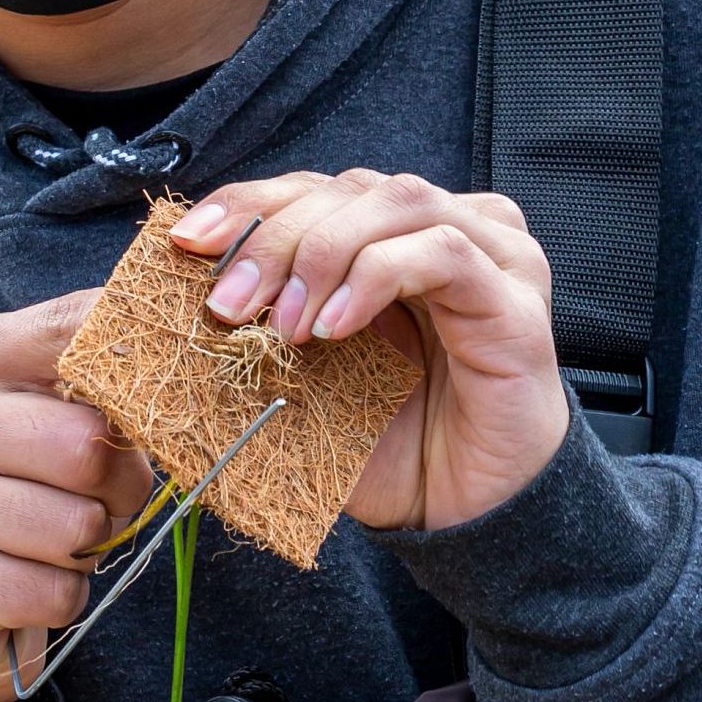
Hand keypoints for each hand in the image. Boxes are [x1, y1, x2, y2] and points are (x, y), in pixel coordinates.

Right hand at [0, 288, 154, 701]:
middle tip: (95, 502)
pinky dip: (61, 598)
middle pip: (88, 446)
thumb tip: (195, 333)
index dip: (147, 373)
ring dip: (86, 550)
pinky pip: (54, 592)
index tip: (167, 401)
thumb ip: (101, 369)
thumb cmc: (14, 488)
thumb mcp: (46, 411)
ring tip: (48, 543)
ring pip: (76, 528)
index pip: (83, 332)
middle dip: (119, 489)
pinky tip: (23, 586)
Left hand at [166, 171, 566, 532]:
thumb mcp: (308, 373)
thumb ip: (267, 319)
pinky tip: (336, 328)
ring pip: (396, 201)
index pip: (315, 188)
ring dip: (323, 255)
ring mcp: (492, 256)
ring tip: (286, 326)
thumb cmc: (390, 440)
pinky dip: (374, 277)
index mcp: (393, 235)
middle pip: (349, 188)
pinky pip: (442, 252)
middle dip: (274, 237)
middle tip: (230, 305)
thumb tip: (188, 291)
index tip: (187, 242)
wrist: (463, 514)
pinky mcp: (514, 301)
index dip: (247, 204)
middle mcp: (448, 228)